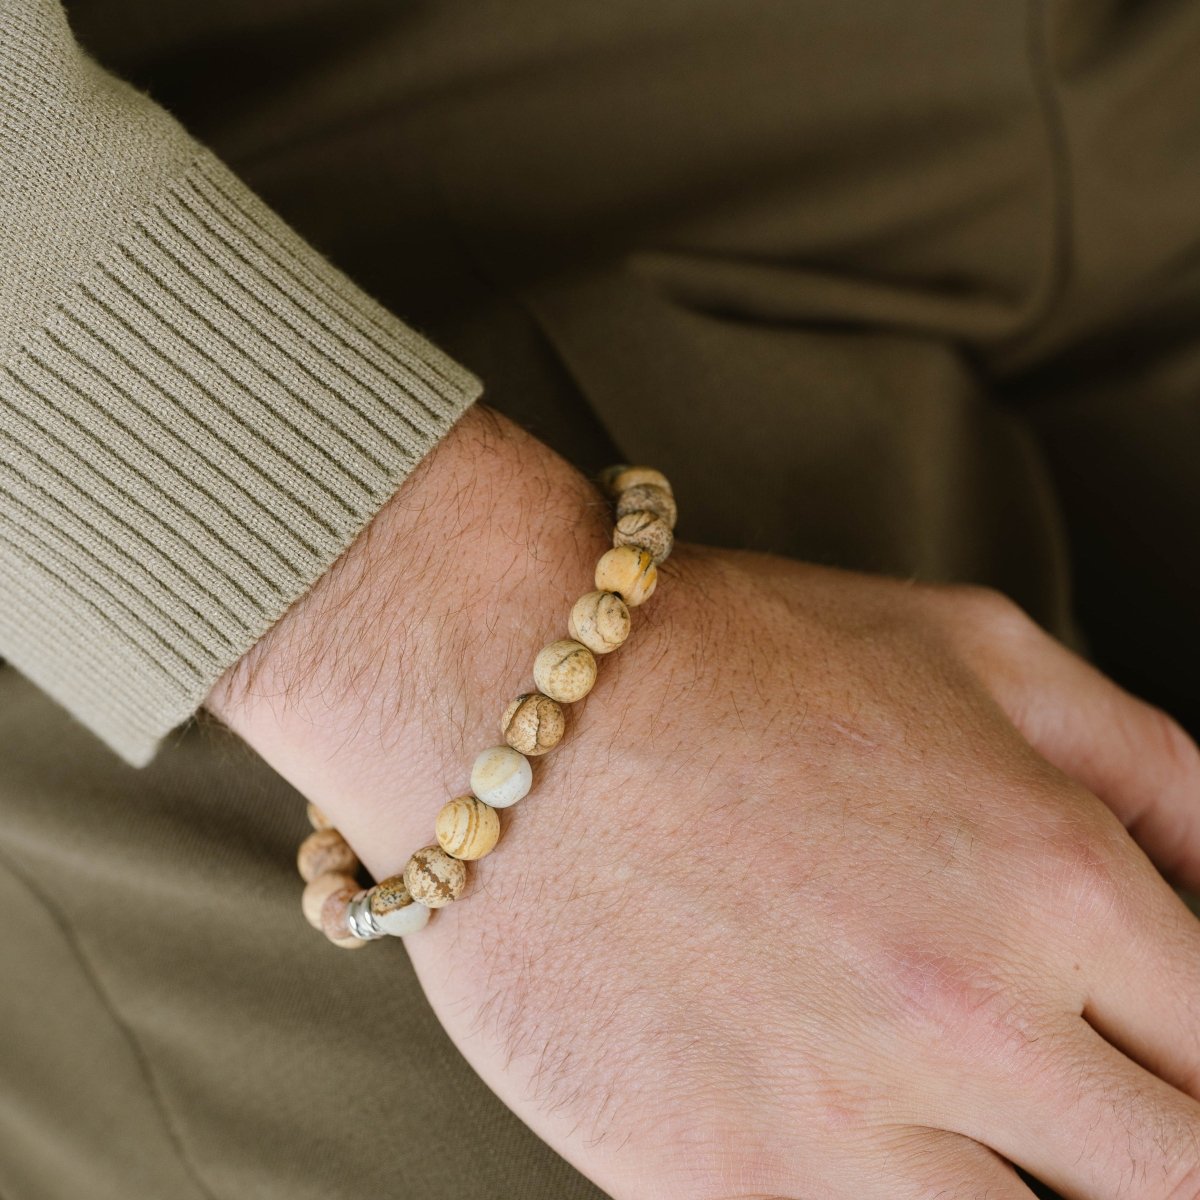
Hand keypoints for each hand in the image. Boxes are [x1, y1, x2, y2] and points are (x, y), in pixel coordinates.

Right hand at [211, 405, 1199, 1199]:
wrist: (501, 688)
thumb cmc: (732, 648)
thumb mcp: (973, 646)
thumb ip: (1147, 766)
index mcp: (1057, 877)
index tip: (1163, 1070)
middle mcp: (968, 1018)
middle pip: (1173, 1186)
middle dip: (1150, 1154)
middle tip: (1082, 1115)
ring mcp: (833, 1126)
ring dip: (1024, 1193)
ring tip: (972, 1127)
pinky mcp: (708, 1186)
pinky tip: (869, 1157)